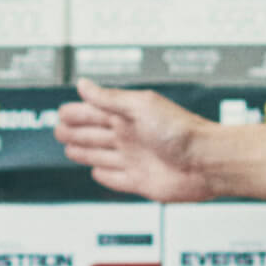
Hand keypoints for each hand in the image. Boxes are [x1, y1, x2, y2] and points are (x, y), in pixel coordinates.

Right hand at [53, 77, 215, 201]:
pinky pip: (115, 179)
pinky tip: (97, 172)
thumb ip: (109, 98)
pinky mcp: (139, 182)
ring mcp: (134, 159)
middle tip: (58, 130)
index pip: (92, 112)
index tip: (61, 113)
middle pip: (92, 134)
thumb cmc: (181, 130)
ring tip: (70, 149)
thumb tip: (83, 84)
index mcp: (127, 115)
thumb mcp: (140, 105)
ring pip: (99, 155)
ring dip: (83, 152)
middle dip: (73, 132)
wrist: (206, 162)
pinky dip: (104, 176)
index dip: (75, 113)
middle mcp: (129, 136)